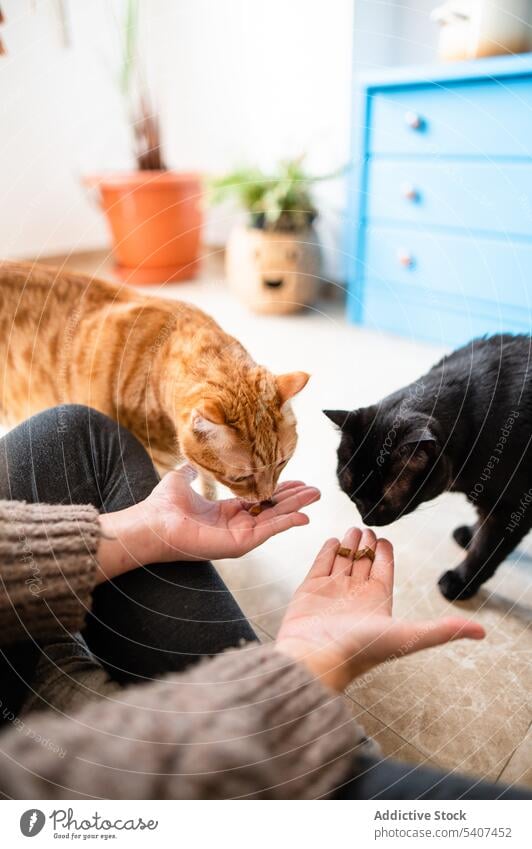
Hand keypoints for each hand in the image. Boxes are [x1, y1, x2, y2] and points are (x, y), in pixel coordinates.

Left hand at [97, 467, 319, 581]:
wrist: (152, 522)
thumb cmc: (162, 505)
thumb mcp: (181, 479)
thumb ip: (192, 471)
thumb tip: (193, 460)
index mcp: (225, 512)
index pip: (258, 501)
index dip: (277, 490)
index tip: (295, 480)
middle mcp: (235, 526)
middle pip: (272, 510)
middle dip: (294, 499)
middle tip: (315, 490)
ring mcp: (238, 537)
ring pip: (274, 520)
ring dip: (296, 508)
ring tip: (315, 496)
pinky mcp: (238, 545)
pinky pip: (268, 532)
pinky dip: (286, 523)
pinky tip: (303, 516)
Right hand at [276, 526, 484, 691]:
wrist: (315, 657)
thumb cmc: (360, 649)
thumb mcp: (407, 636)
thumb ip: (442, 630)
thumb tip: (482, 632)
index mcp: (378, 603)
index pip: (384, 571)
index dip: (385, 554)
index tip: (384, 539)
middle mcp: (355, 596)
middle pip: (363, 563)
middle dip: (366, 545)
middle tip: (368, 526)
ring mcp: (331, 592)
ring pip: (343, 561)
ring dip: (349, 545)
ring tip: (354, 528)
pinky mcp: (308, 589)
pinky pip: (320, 564)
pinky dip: (327, 550)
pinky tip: (333, 539)